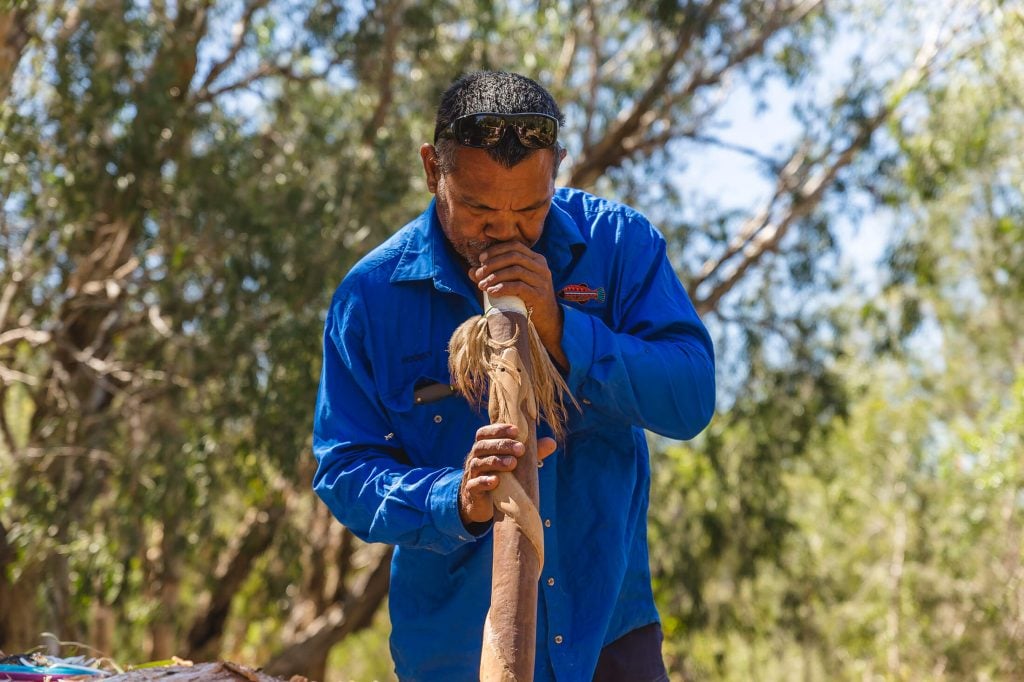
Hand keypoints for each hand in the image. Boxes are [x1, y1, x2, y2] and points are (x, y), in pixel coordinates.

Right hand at [459, 423, 557, 526]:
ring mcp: (471, 474)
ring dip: (495, 462)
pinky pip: (474, 484)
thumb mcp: (516, 463)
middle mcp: (475, 458)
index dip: (498, 429)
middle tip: (520, 449)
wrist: (484, 502)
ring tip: (513, 463)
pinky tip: (496, 481)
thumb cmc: (502, 476)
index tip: (516, 430)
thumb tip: (552, 442)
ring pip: (478, 463)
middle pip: (482, 446)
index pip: (484, 433)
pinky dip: (484, 481)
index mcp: (484, 447)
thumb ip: (532, 453)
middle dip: (502, 445)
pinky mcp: (472, 491)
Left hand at [471, 242, 566, 368]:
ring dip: (495, 276)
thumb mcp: (511, 284)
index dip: (496, 250)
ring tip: (482, 285)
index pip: (515, 246)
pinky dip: (503, 287)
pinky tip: (492, 292)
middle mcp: (541, 267)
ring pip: (516, 270)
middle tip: (478, 275)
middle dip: (493, 264)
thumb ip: (493, 275)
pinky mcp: (539, 295)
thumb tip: (472, 271)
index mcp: (536, 259)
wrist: (546, 320)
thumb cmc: (525, 299)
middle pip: (514, 256)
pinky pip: (519, 286)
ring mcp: (542, 281)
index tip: (480, 259)